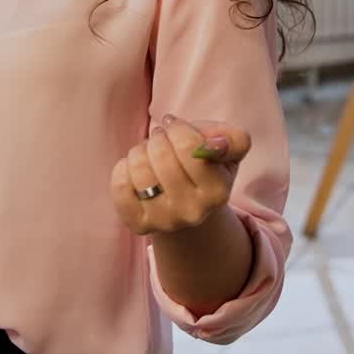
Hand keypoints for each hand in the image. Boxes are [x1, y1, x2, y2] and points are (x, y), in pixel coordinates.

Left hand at [110, 115, 248, 235]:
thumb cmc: (206, 166)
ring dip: (140, 152)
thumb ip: (233, 140)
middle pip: (160, 154)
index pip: (187, 145)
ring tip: (149, 155)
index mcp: (218, 192)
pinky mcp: (140, 225)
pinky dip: (123, 170)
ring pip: (138, 168)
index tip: (177, 130)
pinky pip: (119, 186)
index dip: (178, 129)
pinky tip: (135, 172)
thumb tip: (214, 144)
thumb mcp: (229, 149)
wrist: (190, 204)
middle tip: (163, 142)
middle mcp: (193, 212)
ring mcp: (165, 221)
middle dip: (158, 138)